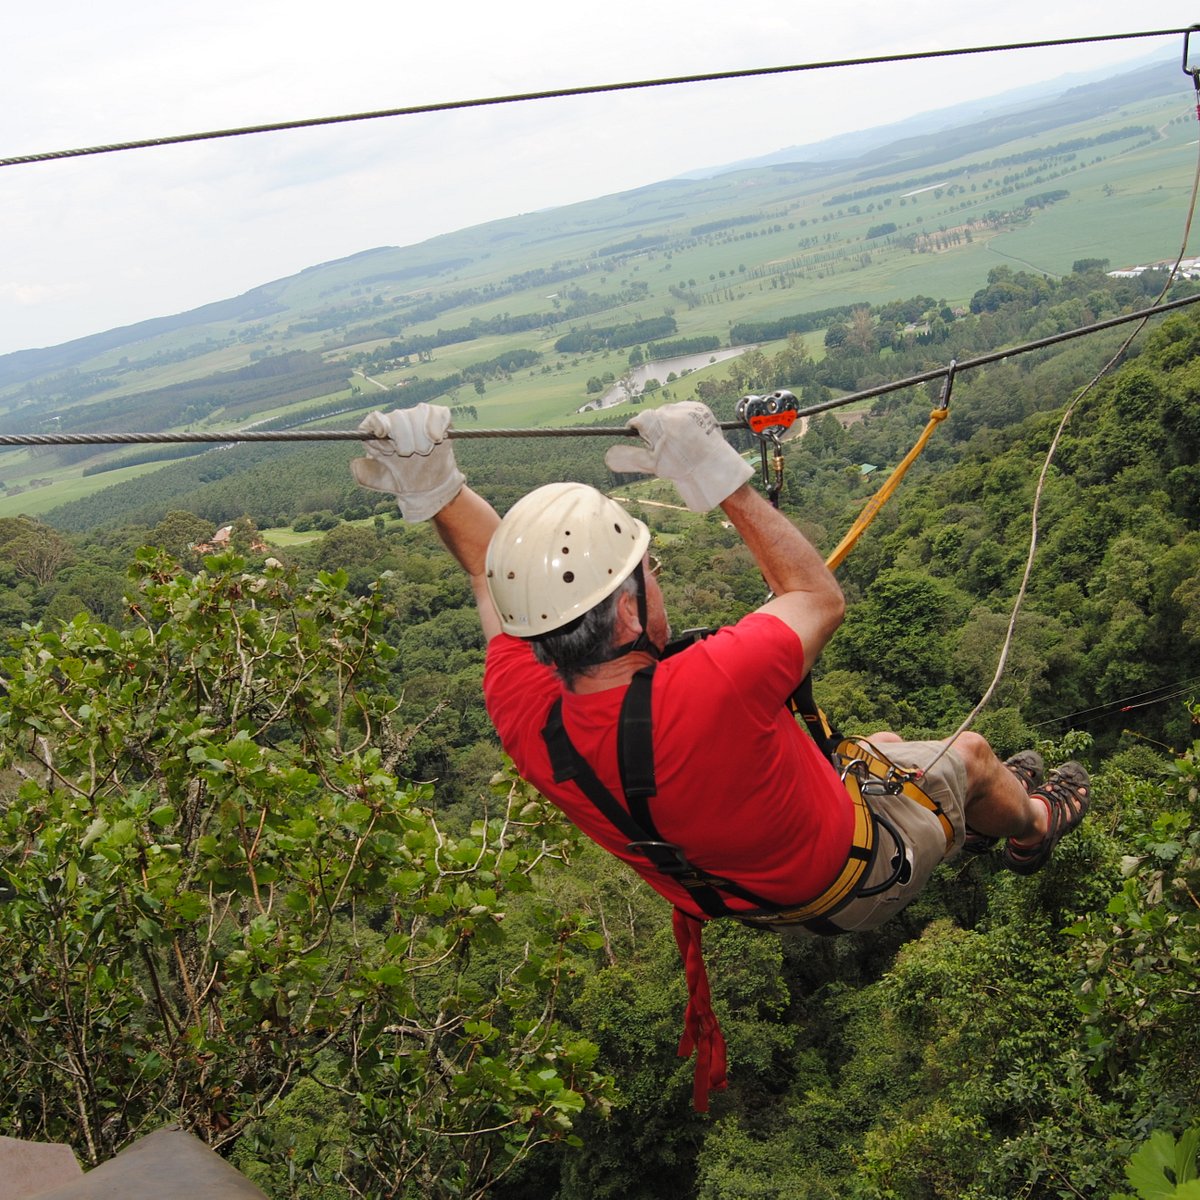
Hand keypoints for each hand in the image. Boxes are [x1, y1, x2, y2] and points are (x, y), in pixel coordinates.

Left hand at [349, 404, 464, 521]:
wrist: (429, 487)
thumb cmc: (403, 480)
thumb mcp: (383, 482)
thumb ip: (365, 475)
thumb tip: (355, 464)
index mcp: (380, 434)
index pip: (374, 419)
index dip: (379, 425)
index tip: (383, 434)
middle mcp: (398, 421)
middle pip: (397, 416)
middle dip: (404, 438)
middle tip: (408, 454)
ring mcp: (418, 418)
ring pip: (419, 413)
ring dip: (422, 437)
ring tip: (423, 452)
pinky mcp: (437, 419)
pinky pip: (438, 413)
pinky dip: (437, 425)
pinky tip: (437, 439)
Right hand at [604, 401, 752, 510]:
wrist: (711, 467)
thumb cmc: (680, 467)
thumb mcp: (651, 464)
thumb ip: (629, 457)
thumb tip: (607, 457)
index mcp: (657, 423)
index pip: (638, 421)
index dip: (637, 431)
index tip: (640, 439)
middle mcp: (671, 411)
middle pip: (654, 416)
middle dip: (655, 428)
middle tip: (664, 446)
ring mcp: (687, 408)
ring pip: (669, 413)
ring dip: (669, 423)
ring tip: (679, 442)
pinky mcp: (700, 407)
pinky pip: (685, 410)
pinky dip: (684, 420)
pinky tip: (688, 434)